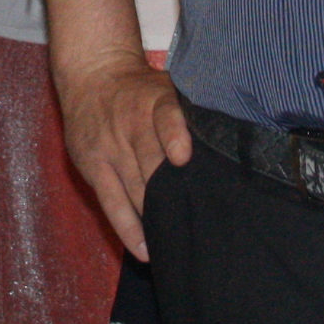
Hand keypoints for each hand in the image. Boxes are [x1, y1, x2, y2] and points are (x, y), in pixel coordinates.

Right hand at [51, 50, 187, 260]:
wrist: (91, 73)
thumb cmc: (141, 88)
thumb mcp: (166, 86)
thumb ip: (191, 112)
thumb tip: (232, 137)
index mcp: (154, 101)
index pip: (165, 116)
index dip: (174, 136)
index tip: (182, 158)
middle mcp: (130, 124)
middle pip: (151, 165)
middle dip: (173, 195)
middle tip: (201, 227)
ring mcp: (110, 148)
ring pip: (134, 190)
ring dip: (156, 218)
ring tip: (178, 247)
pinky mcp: (93, 166)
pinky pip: (111, 203)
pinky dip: (128, 229)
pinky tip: (144, 250)